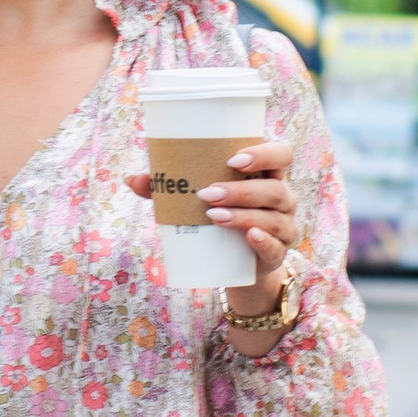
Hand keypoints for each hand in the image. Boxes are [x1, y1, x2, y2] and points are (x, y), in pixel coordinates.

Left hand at [126, 134, 297, 308]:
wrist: (237, 263)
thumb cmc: (219, 216)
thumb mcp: (197, 200)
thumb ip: (168, 188)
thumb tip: (133, 180)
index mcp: (267, 175)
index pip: (281, 154)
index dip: (264, 153)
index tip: (232, 160)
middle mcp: (282, 197)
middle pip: (275, 188)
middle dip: (241, 190)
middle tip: (207, 194)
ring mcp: (284, 226)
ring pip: (273, 217)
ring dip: (243, 215)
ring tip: (213, 215)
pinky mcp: (277, 253)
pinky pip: (275, 247)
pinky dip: (263, 241)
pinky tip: (249, 236)